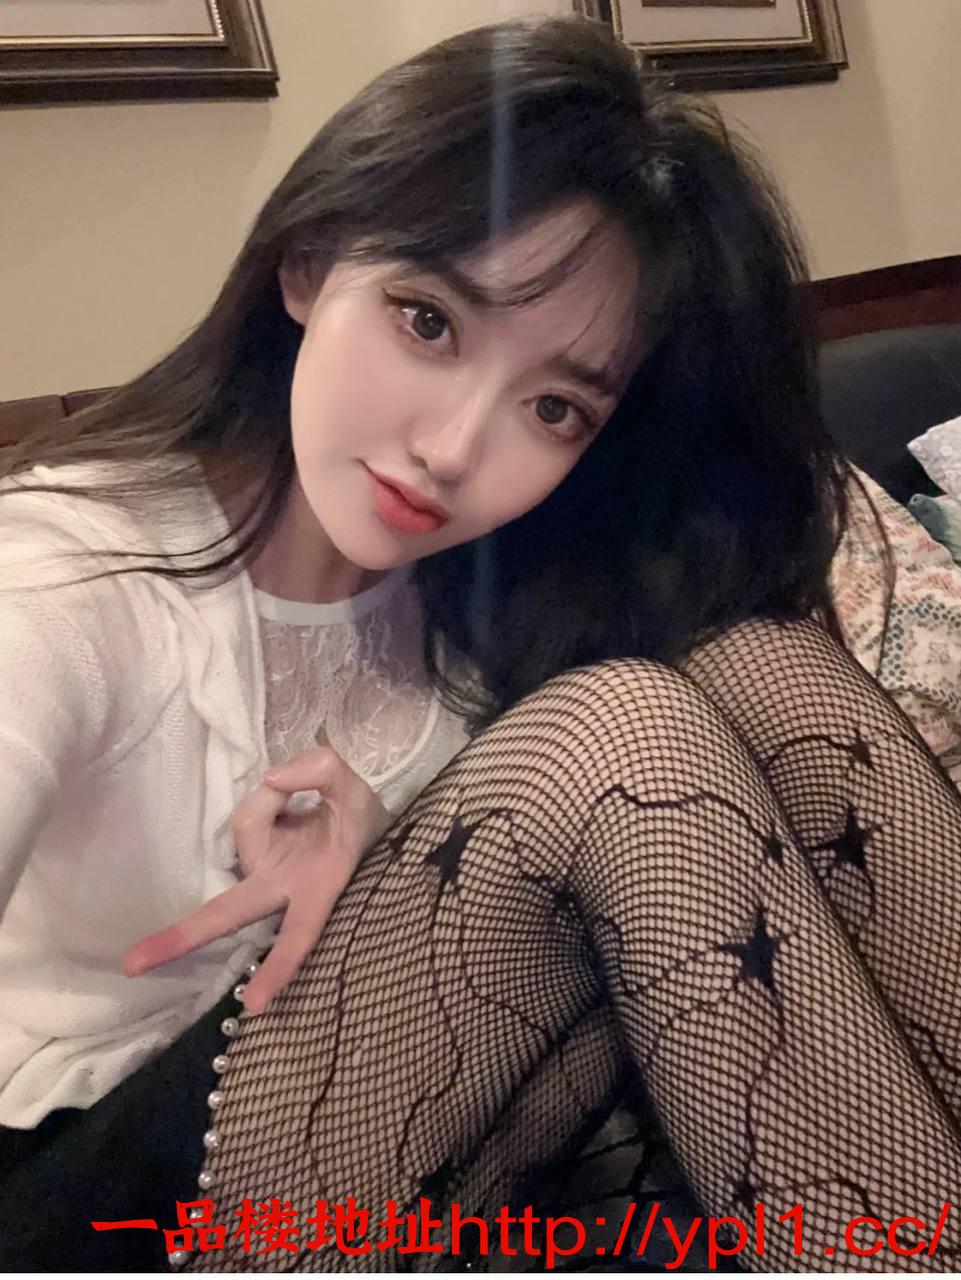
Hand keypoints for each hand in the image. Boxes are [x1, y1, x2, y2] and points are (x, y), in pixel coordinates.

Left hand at [123, 744, 391, 1013]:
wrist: (356, 807)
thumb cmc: (359, 812)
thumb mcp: (354, 789)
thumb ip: (320, 773)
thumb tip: (272, 779)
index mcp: (315, 891)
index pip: (297, 934)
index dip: (278, 968)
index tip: (252, 1005)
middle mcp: (280, 886)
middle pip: (228, 914)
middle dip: (181, 938)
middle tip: (130, 965)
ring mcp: (260, 867)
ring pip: (248, 825)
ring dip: (274, 799)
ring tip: (304, 791)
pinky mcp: (249, 847)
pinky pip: (249, 814)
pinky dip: (269, 797)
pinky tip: (287, 793)